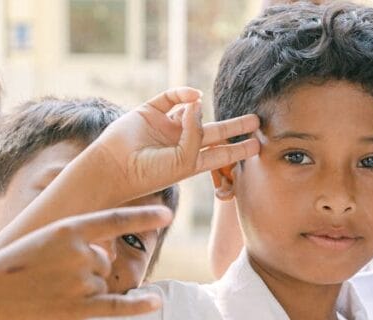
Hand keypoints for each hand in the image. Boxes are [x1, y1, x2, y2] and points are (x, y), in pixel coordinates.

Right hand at [0, 206, 173, 319]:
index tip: (168, 215)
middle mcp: (79, 252)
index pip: (115, 220)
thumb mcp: (41, 242)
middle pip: (105, 263)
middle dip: (84, 273)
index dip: (143, 216)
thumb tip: (105, 255)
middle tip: (48, 280)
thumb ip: (76, 244)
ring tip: (49, 295)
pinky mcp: (79, 309)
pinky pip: (118, 305)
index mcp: (68, 229)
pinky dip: (139, 306)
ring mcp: (80, 281)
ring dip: (83, 294)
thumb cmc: (11, 270)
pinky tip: (157, 304)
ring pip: (102, 285)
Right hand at [93, 87, 259, 200]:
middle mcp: (180, 143)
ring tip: (216, 105)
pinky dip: (183, 94)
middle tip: (256, 121)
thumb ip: (196, 135)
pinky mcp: (151, 111)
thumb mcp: (183, 161)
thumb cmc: (151, 172)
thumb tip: (198, 102)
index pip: (220, 154)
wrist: (115, 168)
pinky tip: (194, 98)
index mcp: (190, 162)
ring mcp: (166, 126)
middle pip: (214, 132)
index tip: (257, 146)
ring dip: (207, 108)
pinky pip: (171, 98)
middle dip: (234, 127)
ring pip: (192, 111)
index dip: (238, 150)